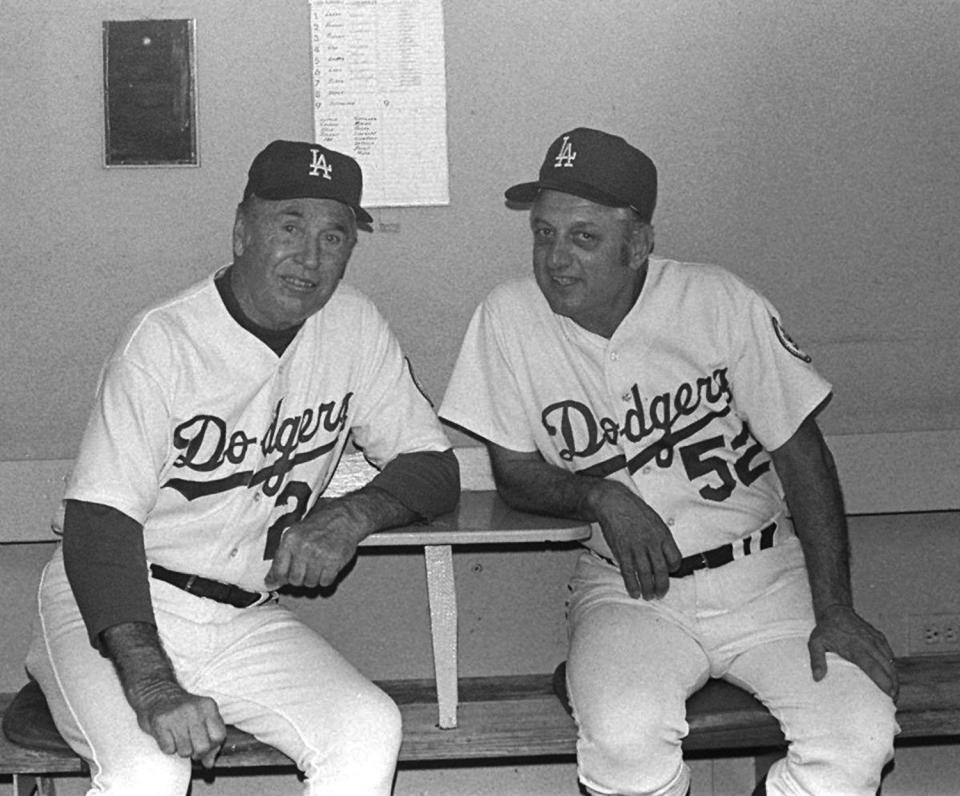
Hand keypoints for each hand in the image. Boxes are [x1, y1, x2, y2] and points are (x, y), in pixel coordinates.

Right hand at [129, 680, 225, 767]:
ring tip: (177, 737)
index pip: (219, 737)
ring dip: (180, 749)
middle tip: (189, 744)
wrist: (156, 693)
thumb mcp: (201, 718)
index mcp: (209, 706)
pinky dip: (167, 747)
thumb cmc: (181, 710)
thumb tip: (209, 763)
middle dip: (196, 752)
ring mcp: (177, 715)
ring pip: (185, 751)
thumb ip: (210, 739)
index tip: (203, 744)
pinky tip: (167, 736)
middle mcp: (195, 709)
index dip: (212, 746)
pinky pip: (168, 749)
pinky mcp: (160, 722)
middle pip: (203, 747)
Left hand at [265, 498, 364, 589]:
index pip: (278, 570)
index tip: (276, 583)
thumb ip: (283, 555)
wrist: (344, 518)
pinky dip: (327, 578)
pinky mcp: (333, 561)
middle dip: (300, 578)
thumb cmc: (321, 524)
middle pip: (295, 580)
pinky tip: (327, 567)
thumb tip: (273, 578)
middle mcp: (303, 548)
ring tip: (318, 565)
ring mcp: (319, 555)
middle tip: (305, 569)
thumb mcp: (296, 533)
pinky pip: (325, 582)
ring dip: (314, 578)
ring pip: (310, 583)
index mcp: (290, 540)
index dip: (277, 579)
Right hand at [587, 480, 681, 598]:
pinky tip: (634, 592)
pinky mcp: (622, 551)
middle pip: (661, 571)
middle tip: (660, 593)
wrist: (614, 503)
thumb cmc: (634, 510)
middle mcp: (652, 543)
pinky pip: (629, 572)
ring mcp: (637, 548)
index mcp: (663, 535)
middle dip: (662, 586)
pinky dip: (632, 585)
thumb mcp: (655, 521)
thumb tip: (665, 553)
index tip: (669, 573)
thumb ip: (661, 538)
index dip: (673, 569)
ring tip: (648, 596)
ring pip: (646, 574)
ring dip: (648, 589)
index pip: (675, 559)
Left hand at [808, 604, 898, 699]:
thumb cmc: (826, 629)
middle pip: (888, 668)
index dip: (884, 682)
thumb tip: (817, 678)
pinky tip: (891, 677)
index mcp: (855, 648)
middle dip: (894, 685)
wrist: (836, 610)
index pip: (874, 668)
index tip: (890, 695)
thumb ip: (817, 660)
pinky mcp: (880, 637)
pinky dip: (892, 666)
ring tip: (894, 692)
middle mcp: (869, 644)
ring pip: (891, 662)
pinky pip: (890, 654)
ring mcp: (876, 640)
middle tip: (893, 700)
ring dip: (894, 677)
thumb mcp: (815, 643)